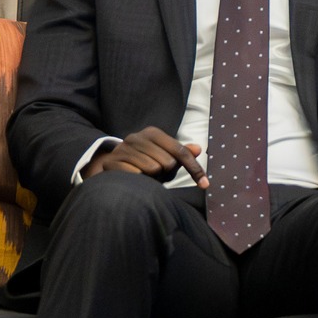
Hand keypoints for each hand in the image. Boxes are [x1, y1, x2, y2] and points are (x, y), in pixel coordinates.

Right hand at [83, 127, 205, 186]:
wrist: (112, 168)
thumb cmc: (145, 164)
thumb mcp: (165, 158)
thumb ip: (182, 154)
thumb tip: (199, 148)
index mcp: (152, 133)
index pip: (180, 151)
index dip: (194, 169)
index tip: (205, 184)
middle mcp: (136, 137)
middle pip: (168, 162)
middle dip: (166, 173)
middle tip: (157, 173)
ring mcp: (122, 148)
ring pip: (153, 169)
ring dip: (152, 178)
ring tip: (145, 175)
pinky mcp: (111, 162)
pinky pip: (136, 175)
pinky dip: (139, 180)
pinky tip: (134, 179)